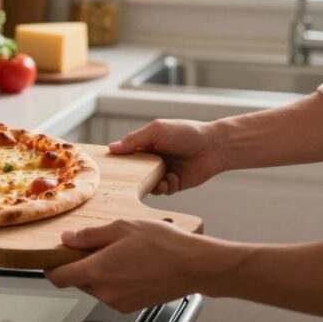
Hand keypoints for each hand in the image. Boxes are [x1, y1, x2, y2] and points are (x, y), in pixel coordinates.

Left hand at [44, 220, 230, 312]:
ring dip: (98, 273)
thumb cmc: (162, 243)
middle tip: (95, 246)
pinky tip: (131, 265)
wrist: (193, 266)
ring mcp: (118, 303)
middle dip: (80, 265)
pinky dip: (114, 281)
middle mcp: (104, 292)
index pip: (59, 277)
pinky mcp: (131, 307)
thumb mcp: (121, 227)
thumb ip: (90, 235)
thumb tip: (67, 239)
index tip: (51, 258)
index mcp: (97, 271)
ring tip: (120, 253)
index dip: (50, 267)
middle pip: (77, 281)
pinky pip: (112, 294)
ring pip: (95, 287)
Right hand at [109, 119, 223, 193]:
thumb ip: (134, 140)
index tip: (109, 167)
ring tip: (159, 179)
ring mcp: (163, 171)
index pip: (127, 153)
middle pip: (135, 172)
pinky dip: (164, 186)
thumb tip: (112, 148)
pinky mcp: (174, 183)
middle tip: (129, 180)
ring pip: (147, 183)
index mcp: (147, 144)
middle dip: (132, 176)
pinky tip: (171, 179)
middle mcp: (153, 158)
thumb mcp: (156, 131)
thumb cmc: (186, 133)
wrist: (213, 147)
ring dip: (151, 183)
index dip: (119, 160)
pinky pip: (162, 190)